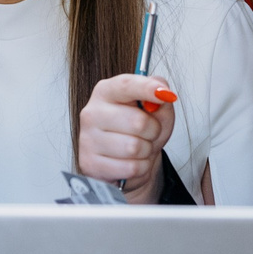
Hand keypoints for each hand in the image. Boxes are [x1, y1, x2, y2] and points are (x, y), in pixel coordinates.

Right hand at [77, 73, 176, 204]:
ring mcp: (87, 139)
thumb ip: (161, 96)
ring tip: (140, 148)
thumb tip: (163, 95)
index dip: (147, 88)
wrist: (128, 159)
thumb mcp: (157, 109)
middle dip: (153, 131)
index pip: (126, 85)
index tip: (165, 94)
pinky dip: (140, 168)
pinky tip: (132, 161)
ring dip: (147, 151)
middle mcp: (92, 113)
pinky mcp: (90, 164)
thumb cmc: (140, 130)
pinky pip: (130, 168)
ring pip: (134, 148)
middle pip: (137, 122)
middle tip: (150, 133)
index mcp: (106, 92)